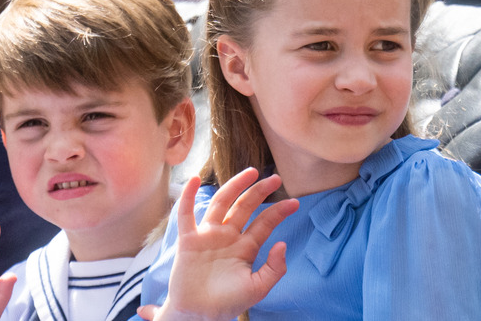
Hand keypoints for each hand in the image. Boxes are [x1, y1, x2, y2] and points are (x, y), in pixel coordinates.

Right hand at [138, 168, 298, 320]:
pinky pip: (186, 215)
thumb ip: (274, 269)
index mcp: (245, 247)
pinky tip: (194, 180)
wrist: (199, 315)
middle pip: (245, 207)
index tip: (295, 202)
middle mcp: (228, 237)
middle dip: (260, 192)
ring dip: (234, 186)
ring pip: (222, 204)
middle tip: (276, 178)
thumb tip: (283, 244)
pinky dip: (188, 197)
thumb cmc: (227, 303)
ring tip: (250, 173)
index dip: (278, 212)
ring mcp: (208, 236)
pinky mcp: (188, 240)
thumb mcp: (257, 288)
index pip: (264, 224)